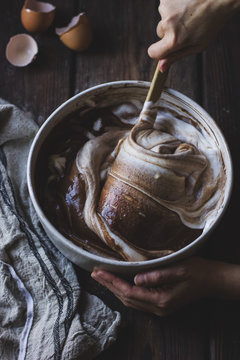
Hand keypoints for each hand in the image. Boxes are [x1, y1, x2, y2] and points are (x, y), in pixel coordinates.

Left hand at [91, 257, 239, 315]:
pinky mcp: (161, 304)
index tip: (99, 271)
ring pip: (130, 301)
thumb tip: (136, 279)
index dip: (112, 281)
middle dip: (109, 285)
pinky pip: (137, 300)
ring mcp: (160, 308)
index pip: (128, 292)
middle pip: (126, 298)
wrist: (212, 281)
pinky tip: (119, 284)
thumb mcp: (178, 269)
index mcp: (161, 299)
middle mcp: (158, 307)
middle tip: (95, 273)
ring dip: (115, 289)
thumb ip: (156, 275)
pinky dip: (125, 292)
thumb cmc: (197, 271)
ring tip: (103, 277)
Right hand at [149, 0, 239, 71]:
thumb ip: (176, 56)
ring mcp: (166, 8)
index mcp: (174, 40)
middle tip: (187, 26)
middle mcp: (167, 24)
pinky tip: (186, 5)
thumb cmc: (212, 22)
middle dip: (170, 32)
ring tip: (189, 14)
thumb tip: (161, 67)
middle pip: (160, 34)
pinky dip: (174, 6)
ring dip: (173, 17)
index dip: (158, 52)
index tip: (164, 49)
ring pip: (164, 19)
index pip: (153, 52)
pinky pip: (166, 6)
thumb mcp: (197, 46)